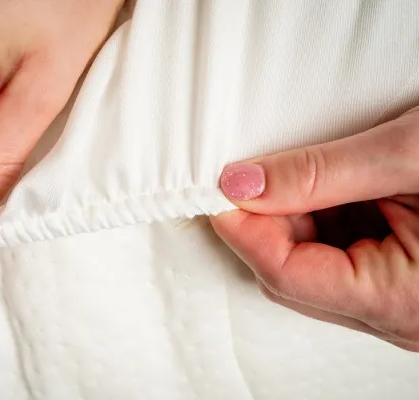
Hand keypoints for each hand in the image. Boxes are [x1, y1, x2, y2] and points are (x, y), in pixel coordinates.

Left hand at [211, 107, 418, 350]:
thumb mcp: (411, 156)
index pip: (286, 274)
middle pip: (293, 276)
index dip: (244, 229)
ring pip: (312, 269)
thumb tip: (243, 185)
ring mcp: (403, 301)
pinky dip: (321, 221)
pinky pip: (340, 259)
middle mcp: (403, 314)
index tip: (216, 190)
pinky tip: (327, 188)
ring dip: (294, 220)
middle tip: (252, 174)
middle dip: (267, 223)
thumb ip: (320, 174)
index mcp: (406, 300)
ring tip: (303, 174)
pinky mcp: (405, 280)